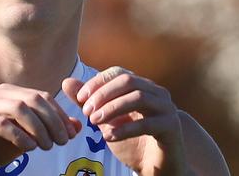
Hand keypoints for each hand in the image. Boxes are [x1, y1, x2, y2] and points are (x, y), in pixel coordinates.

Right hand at [0, 83, 81, 174]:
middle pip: (33, 99)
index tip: (70, 134)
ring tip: (46, 146)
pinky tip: (28, 148)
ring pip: (19, 107)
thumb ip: (46, 132)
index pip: (42, 97)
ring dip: (38, 128)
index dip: (60, 114)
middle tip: (62, 141)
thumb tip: (76, 127)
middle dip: (52, 121)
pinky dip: (19, 135)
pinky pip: (1, 123)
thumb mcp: (23, 140)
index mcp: (9, 94)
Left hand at [62, 67, 188, 175]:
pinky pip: (147, 123)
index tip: (80, 99)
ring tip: (94, 122)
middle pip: (128, 81)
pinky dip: (125, 129)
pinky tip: (108, 137)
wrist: (155, 168)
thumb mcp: (106, 120)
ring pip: (138, 97)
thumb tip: (66, 82)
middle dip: (103, 94)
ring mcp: (166, 108)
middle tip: (86, 112)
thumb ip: (89, 102)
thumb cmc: (131, 141)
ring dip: (112, 108)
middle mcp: (156, 92)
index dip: (97, 82)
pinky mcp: (171, 127)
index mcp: (142, 86)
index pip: (118, 72)